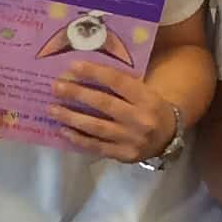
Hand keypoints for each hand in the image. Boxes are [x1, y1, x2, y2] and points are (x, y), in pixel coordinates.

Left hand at [53, 61, 176, 164]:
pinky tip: (64, 130)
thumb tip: (84, 73)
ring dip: (71, 117)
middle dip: (77, 93)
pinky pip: (96, 146)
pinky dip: (78, 138)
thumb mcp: (144, 92)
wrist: (169, 137)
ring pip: (96, 127)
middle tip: (56, 86)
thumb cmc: (150, 108)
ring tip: (52, 109)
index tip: (73, 66)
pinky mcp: (124, 155)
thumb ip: (121, 84)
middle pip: (104, 104)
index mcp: (147, 98)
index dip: (94, 73)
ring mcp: (131, 139)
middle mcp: (140, 119)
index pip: (117, 81)